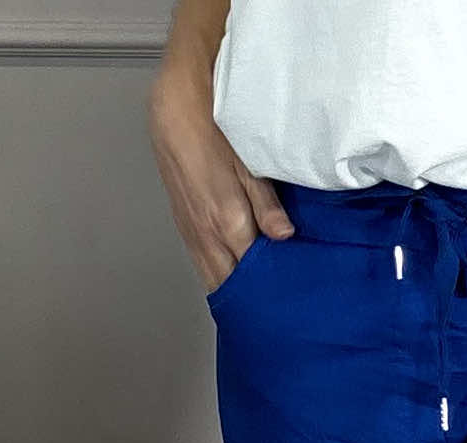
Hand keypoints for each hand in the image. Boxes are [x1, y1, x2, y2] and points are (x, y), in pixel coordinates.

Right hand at [147, 61, 293, 294]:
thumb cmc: (215, 129)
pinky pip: (202, 264)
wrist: (174, 107)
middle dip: (253, 299)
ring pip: (214, 279)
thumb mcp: (250, 163)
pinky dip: (218, 277)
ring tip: (256, 305)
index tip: (291, 299)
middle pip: (232, 285)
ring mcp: (193, 233)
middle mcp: (208, 235)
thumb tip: (284, 236)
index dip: (273, 289)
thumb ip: (267, 204)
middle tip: (277, 311)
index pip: (254, 274)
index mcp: (228, 223)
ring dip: (233, 293)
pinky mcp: (184, 226)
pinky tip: (233, 282)